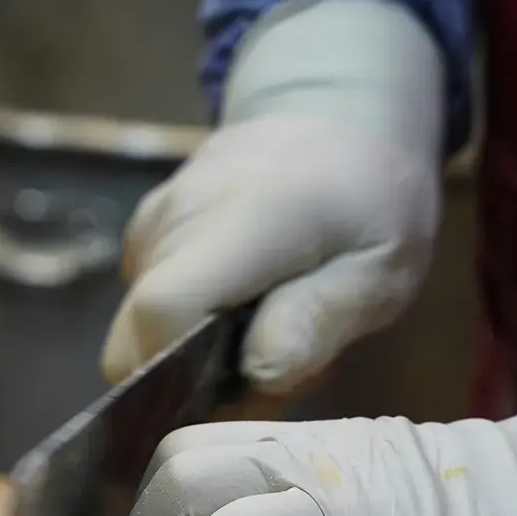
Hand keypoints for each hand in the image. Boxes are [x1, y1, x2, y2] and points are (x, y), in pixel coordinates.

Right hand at [101, 115, 438, 394]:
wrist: (336, 118)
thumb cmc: (370, 201)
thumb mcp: (382, 268)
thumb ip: (321, 317)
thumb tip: (258, 371)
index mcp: (243, 222)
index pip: (162, 311)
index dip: (180, 375)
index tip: (230, 397)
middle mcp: (177, 218)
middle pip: (135, 339)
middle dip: (187, 382)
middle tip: (262, 369)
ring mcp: (152, 222)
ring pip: (137, 331)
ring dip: (189, 353)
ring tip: (261, 326)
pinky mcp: (143, 231)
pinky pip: (142, 307)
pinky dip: (182, 324)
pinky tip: (237, 302)